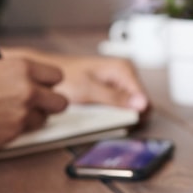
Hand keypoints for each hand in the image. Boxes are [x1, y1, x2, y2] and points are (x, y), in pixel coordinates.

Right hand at [0, 58, 68, 153]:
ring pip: (43, 120)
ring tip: (7, 116)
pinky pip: (24, 133)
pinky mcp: (13, 134)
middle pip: (59, 102)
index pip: (55, 76)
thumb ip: (13, 77)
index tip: (41, 88)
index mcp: (21, 67)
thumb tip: (29, 84)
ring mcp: (22, 113)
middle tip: (34, 106)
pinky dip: (14, 131)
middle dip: (49, 105)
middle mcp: (27, 89)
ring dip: (31, 120)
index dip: (47, 84)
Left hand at [13, 51, 149, 113]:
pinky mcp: (110, 93)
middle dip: (125, 117)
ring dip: (116, 117)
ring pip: (128, 109)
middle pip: (138, 106)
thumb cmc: (65, 77)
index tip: (120, 122)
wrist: (48, 76)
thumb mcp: (89, 90)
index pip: (144, 100)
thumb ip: (115, 98)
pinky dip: (109, 114)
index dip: (134, 115)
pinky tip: (96, 114)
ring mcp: (118, 84)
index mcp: (124, 69)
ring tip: (97, 115)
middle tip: (105, 120)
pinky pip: (118, 108)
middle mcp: (124, 75)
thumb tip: (141, 104)